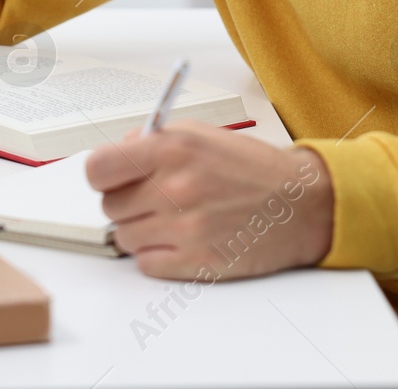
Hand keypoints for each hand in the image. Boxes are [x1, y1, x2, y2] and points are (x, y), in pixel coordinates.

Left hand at [85, 119, 333, 281]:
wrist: (299, 204)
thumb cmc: (253, 168)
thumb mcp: (202, 135)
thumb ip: (154, 141)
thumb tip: (117, 156)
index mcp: (173, 150)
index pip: (98, 170)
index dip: (103, 175)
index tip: (112, 177)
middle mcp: (175, 189)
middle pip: (110, 207)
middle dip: (127, 202)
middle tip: (153, 196)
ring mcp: (184, 229)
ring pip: (125, 238)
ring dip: (142, 229)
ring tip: (173, 217)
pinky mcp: (195, 262)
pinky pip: (145, 263)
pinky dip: (157, 254)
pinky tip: (183, 237)